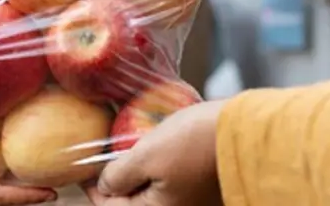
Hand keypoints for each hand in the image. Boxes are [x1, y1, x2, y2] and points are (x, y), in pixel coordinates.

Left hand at [83, 100, 224, 205]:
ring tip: (130, 149)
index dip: (94, 188)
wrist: (246, 130)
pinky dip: (161, 171)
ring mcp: (194, 204)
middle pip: (134, 204)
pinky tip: (157, 149)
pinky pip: (174, 186)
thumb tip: (104, 186)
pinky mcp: (206, 191)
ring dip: (140, 175)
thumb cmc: (195, 141)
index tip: (84, 169)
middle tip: (106, 156)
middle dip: (118, 183)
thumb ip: (119, 175)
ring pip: (154, 194)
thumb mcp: (146, 155)